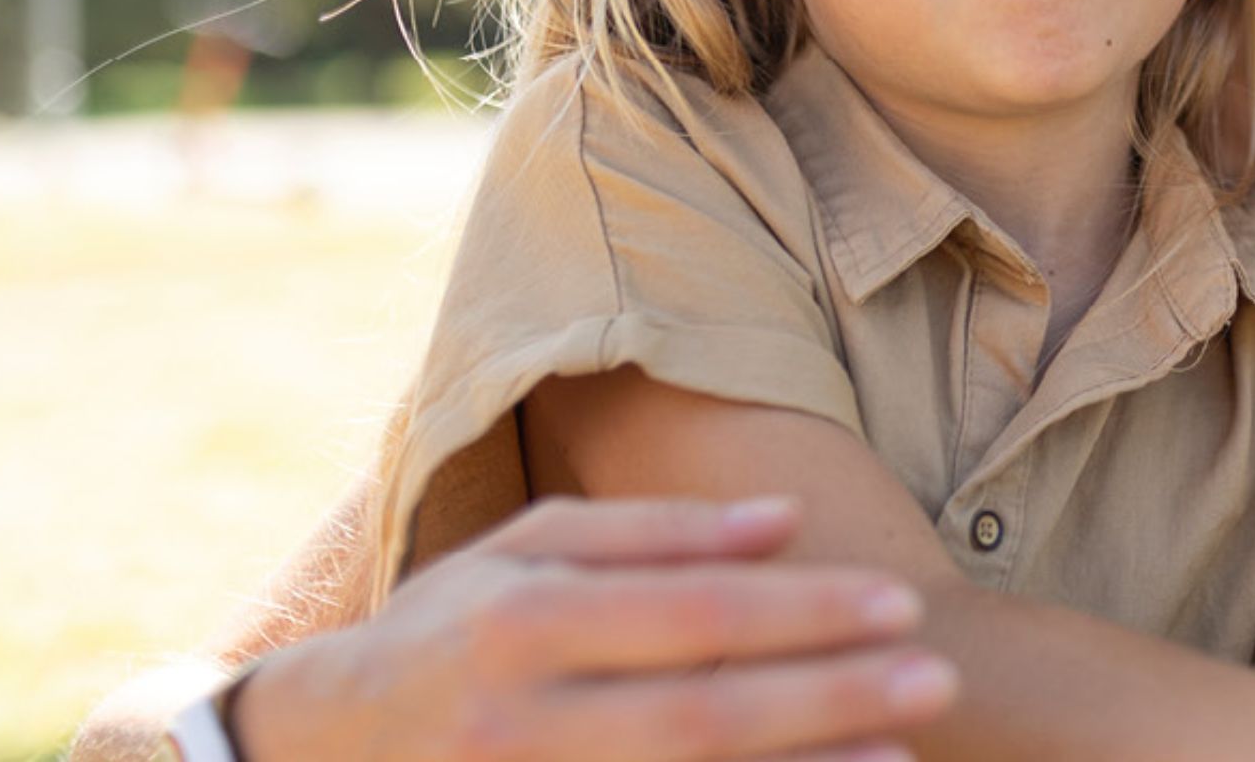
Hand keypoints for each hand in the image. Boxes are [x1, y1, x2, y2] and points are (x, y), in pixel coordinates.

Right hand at [235, 495, 955, 761]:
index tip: (900, 601)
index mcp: (521, 626)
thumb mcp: (525, 553)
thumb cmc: (450, 630)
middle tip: (936, 677)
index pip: (691, 617)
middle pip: (702, 716)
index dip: (803, 611)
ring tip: (905, 758)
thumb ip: (658, 533)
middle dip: (829, 697)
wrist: (319, 752)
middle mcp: (522, 722)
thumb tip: (786, 517)